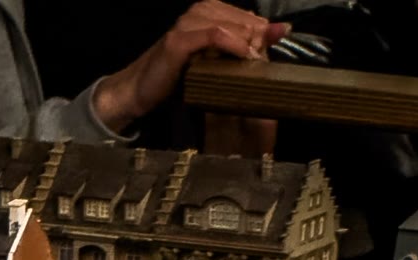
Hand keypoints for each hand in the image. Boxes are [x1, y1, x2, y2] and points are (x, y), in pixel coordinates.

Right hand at [91, 1, 287, 131]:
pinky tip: (245, 56)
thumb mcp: (211, 61)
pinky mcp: (180, 39)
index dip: (264, 30)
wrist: (138, 91)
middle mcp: (199, 10)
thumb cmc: (174, 78)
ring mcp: (188, 22)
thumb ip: (238, 48)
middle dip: (259, 37)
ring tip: (258, 60)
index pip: (248, 15)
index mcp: (208, 10)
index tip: (277, 43)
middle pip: (243, 18)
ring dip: (248, 41)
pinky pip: (216, 35)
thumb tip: (278, 35)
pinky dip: (233, 45)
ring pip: (231, 24)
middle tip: (268, 57)